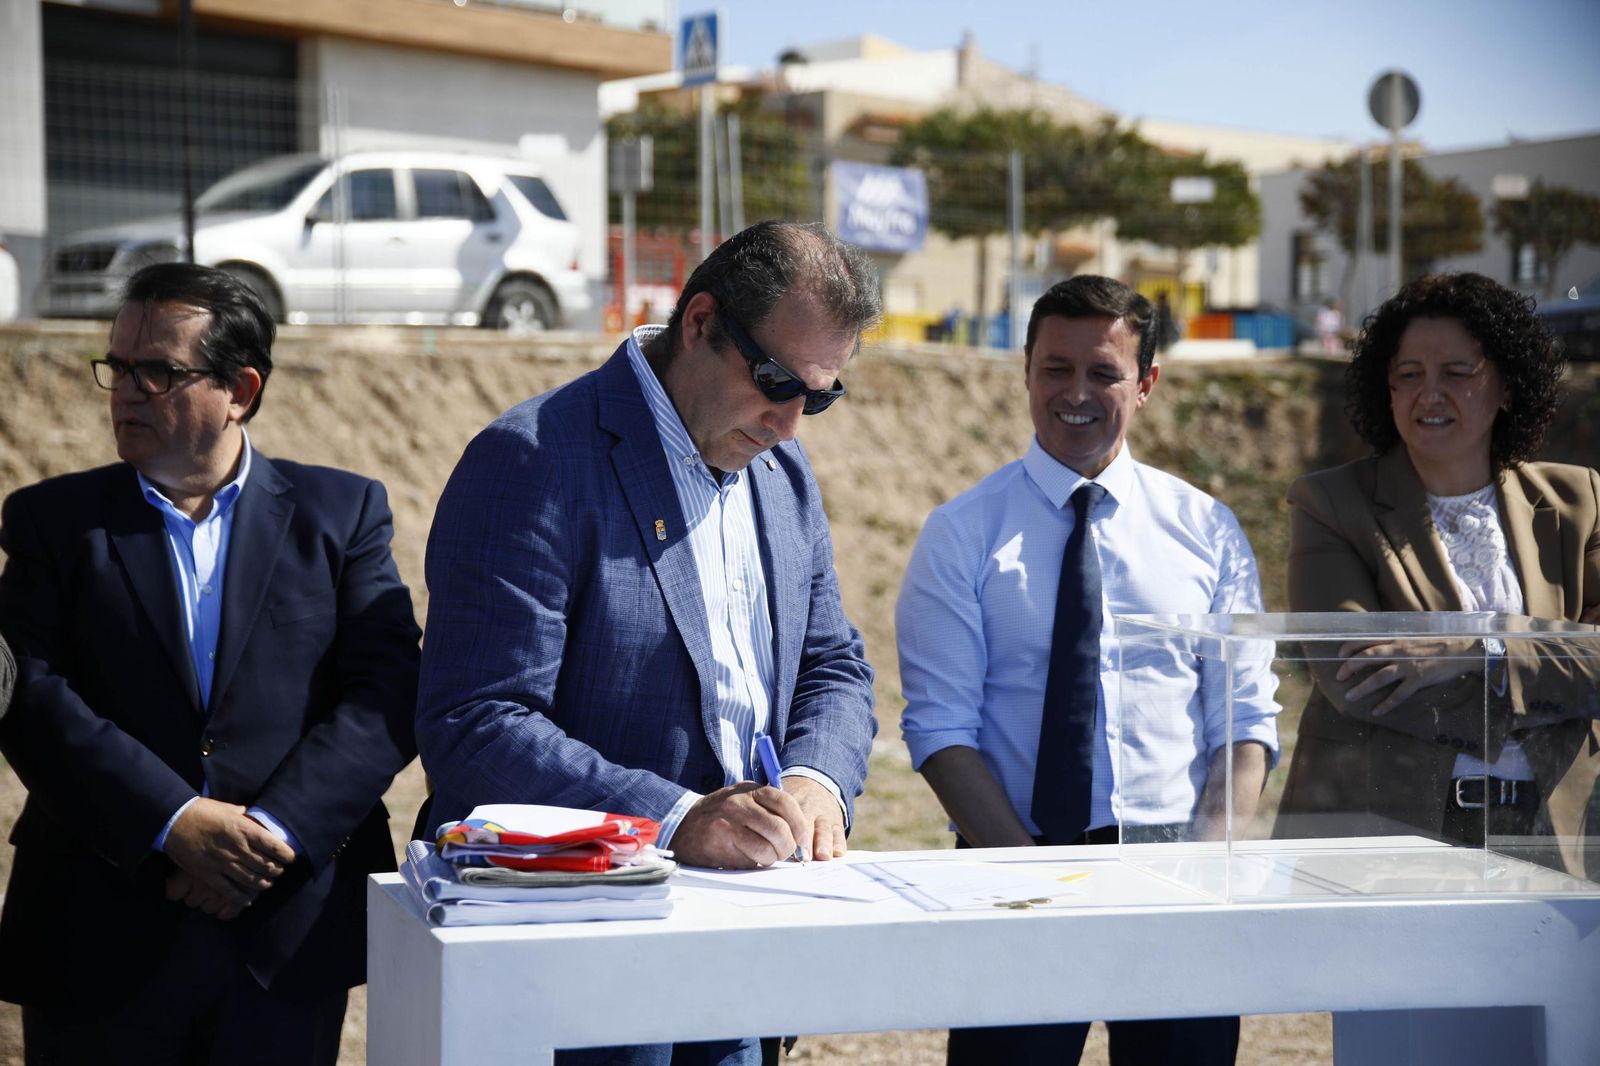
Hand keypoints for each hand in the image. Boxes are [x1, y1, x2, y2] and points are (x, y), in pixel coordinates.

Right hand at [163, 798, 295, 912]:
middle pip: (266, 865)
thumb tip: (261, 821)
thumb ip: (247, 817)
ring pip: (251, 880)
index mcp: (244, 829)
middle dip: (276, 871)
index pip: (274, 846)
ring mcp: (222, 863)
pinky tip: (248, 899)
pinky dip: (241, 897)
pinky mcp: (208, 874)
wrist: (174, 820)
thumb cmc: (203, 811)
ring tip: (268, 883)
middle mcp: (237, 848)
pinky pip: (229, 890)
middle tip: (279, 871)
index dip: (286, 854)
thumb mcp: (230, 809)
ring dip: (263, 884)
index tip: (291, 858)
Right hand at [670, 782, 807, 868]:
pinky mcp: (721, 843)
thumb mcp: (745, 800)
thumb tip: (800, 838)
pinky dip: (754, 863)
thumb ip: (770, 811)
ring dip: (771, 858)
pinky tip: (745, 856)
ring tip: (764, 855)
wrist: (683, 825)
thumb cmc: (722, 815)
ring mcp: (729, 823)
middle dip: (788, 848)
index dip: (800, 826)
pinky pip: (750, 859)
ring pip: (767, 848)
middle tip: (784, 853)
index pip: (786, 803)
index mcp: (750, 790)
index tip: (802, 841)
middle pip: (780, 829)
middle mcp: (740, 803)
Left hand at [780, 775, 846, 860]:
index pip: (788, 816)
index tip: (786, 845)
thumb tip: (766, 845)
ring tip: (823, 855)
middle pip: (807, 825)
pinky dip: (839, 844)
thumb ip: (773, 819)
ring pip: (825, 830)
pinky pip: (839, 833)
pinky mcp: (837, 823)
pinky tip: (837, 852)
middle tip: (804, 857)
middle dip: (806, 842)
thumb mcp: (779, 802)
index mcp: (790, 802)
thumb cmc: (789, 801)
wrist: (813, 784)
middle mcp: (809, 808)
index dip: (787, 830)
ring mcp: (824, 816)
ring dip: (824, 843)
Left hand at [1335, 638, 1475, 714]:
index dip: (1350, 647)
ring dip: (1363, 688)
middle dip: (1350, 667)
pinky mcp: (1419, 679)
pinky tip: (1377, 711)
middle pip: (1368, 658)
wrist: (1462, 650)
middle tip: (1339, 677)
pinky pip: (1399, 694)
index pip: (1366, 641)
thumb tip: (1377, 647)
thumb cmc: (1436, 644)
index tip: (1339, 655)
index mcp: (1395, 640)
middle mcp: (1399, 651)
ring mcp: (1409, 666)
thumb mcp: (1411, 638)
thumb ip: (1395, 642)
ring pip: (1379, 677)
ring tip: (1350, 697)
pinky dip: (1387, 703)